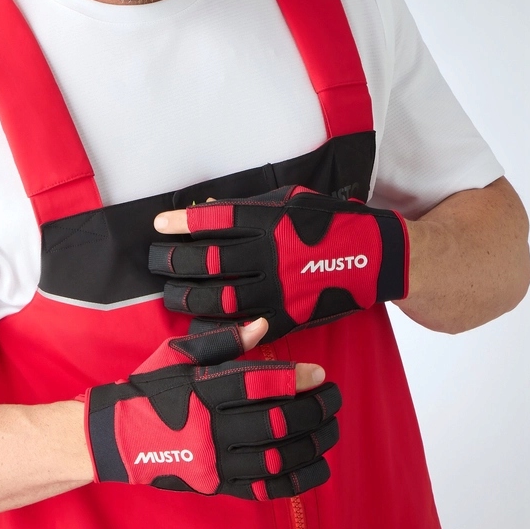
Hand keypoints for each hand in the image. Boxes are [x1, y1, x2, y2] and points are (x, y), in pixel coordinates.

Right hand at [82, 318, 340, 499]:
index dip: (293, 379)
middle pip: (273, 422)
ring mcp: (213, 462)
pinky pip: (264, 488)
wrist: (119, 437)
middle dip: (312, 410)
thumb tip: (262, 325)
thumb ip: (222, 341)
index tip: (319, 373)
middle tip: (333, 399)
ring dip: (311, 444)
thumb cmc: (152, 388)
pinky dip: (296, 480)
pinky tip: (318, 466)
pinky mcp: (216, 486)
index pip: (255, 384)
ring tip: (331, 428)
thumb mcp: (178, 355)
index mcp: (200, 391)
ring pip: (275, 457)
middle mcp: (208, 428)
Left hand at [150, 185, 408, 342]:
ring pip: (220, 297)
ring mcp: (279, 289)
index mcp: (271, 221)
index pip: (216, 220)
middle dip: (174, 261)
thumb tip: (207, 206)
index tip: (159, 224)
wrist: (375, 258)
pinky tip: (198, 324)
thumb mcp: (293, 201)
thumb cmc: (331, 223)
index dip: (184, 222)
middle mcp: (271, 254)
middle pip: (209, 261)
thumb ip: (251, 205)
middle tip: (154, 259)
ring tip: (170, 293)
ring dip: (187, 296)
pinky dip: (217, 328)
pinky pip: (243, 328)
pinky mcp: (288, 317)